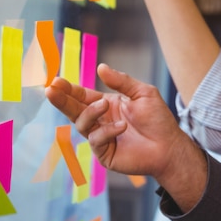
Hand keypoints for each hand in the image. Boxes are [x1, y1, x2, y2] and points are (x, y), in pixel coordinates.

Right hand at [45, 64, 206, 205]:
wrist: (169, 145)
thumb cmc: (158, 119)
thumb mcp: (143, 93)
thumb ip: (122, 81)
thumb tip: (101, 67)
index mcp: (107, 105)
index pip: (83, 96)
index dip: (69, 89)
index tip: (55, 81)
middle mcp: (101, 121)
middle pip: (75, 109)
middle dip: (62, 100)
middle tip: (51, 90)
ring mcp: (101, 138)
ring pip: (82, 124)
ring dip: (90, 113)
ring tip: (104, 105)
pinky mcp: (104, 153)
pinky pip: (96, 140)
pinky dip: (107, 131)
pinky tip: (122, 126)